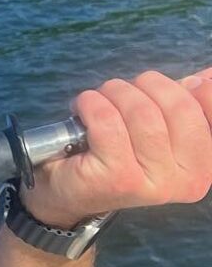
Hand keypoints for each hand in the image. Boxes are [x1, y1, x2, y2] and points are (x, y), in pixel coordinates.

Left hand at [24, 70, 211, 227]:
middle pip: (177, 106)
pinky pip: (107, 122)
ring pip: (141, 112)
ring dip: (113, 93)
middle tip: (119, 91)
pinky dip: (91, 104)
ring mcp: (153, 182)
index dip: (190, 88)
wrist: (68, 191)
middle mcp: (187, 180)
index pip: (209, 110)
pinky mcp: (117, 178)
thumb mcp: (154, 128)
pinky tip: (82, 109)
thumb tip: (208, 76)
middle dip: (143, 86)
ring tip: (98, 100)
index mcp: (203, 165)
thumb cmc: (114, 151)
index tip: (164, 84)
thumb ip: (185, 105)